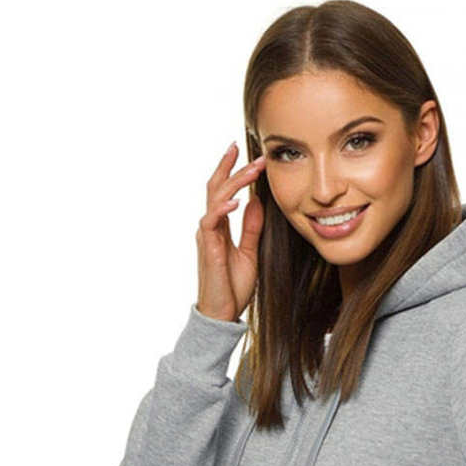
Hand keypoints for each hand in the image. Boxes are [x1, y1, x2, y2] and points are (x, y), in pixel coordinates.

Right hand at [195, 141, 266, 321]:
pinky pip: (211, 223)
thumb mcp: (250, 252)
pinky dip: (222, 210)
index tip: (246, 153)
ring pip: (215, 200)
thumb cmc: (233, 286)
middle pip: (216, 188)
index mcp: (219, 227)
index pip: (224, 192)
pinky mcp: (208, 249)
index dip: (232, 171)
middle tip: (249, 151)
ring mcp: (207, 237)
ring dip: (234, 183)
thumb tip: (257, 202)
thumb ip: (251, 228)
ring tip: (252, 171)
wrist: (222, 313)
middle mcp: (210, 228)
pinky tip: (236, 202)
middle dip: (232, 168)